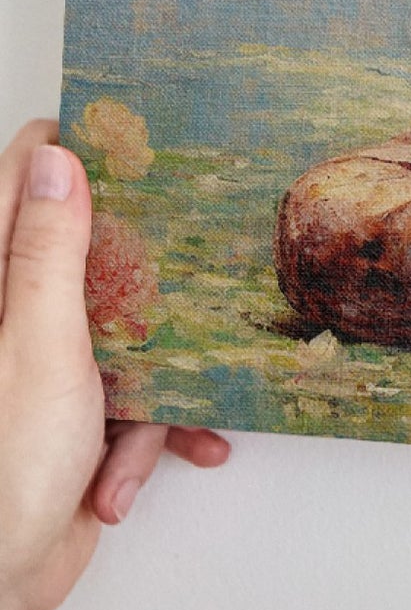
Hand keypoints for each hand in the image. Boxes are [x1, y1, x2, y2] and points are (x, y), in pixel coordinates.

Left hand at [0, 120, 228, 609]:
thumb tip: (57, 161)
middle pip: (92, 254)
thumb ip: (49, 254)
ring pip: (130, 331)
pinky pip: (135, 400)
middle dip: (149, 274)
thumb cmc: (2, 469)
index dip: (75, 153)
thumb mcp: (39, 347)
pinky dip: (148, 437)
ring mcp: (47, 367)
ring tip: (153, 420)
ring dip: (155, 382)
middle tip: (192, 255)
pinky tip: (135, 472)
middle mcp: (15, 318)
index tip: (136, 137)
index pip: (23, 183)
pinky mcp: (76, 415)